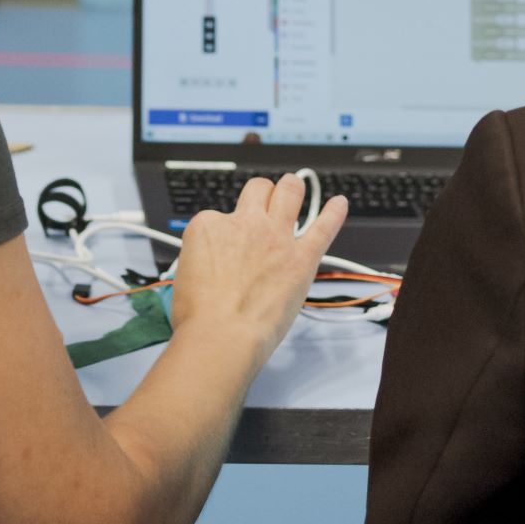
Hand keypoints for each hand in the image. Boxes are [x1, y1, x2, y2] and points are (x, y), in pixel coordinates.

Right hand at [166, 175, 348, 364]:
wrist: (221, 336)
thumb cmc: (200, 316)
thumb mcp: (184, 274)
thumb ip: (204, 259)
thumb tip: (212, 265)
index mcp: (210, 226)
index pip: (220, 215)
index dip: (226, 230)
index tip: (228, 246)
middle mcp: (244, 223)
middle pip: (259, 189)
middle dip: (264, 192)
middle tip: (267, 199)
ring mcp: (275, 237)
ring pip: (290, 193)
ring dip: (293, 188)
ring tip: (296, 187)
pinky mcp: (301, 258)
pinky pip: (323, 227)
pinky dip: (334, 213)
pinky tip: (340, 204)